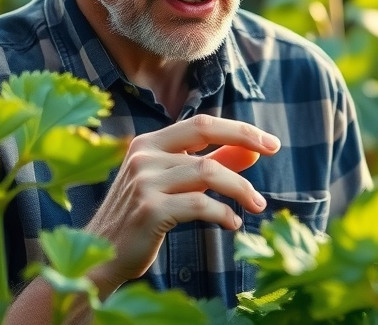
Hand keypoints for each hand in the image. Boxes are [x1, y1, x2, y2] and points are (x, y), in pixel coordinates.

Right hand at [84, 114, 279, 289]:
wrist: (102, 253)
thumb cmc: (142, 217)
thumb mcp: (175, 184)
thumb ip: (212, 164)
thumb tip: (253, 152)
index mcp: (148, 143)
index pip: (201, 123)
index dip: (238, 129)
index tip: (269, 141)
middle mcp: (143, 156)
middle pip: (206, 139)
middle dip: (245, 140)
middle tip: (275, 151)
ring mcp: (144, 182)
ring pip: (207, 172)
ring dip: (240, 188)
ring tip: (258, 204)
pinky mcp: (149, 210)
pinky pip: (200, 205)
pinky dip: (224, 213)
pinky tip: (233, 223)